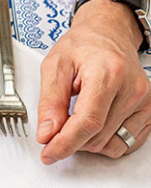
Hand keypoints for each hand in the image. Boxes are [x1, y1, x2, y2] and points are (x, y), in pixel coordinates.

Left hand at [37, 0, 150, 162]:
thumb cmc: (83, 46)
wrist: (108, 34)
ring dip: (88, 142)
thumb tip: (47, 134)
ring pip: (110, 145)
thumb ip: (49, 102)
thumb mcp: (55, 66)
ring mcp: (144, 102)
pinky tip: (96, 124)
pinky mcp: (149, 111)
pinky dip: (106, 141)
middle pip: (97, 137)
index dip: (65, 143)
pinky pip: (126, 144)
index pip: (87, 123)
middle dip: (71, 139)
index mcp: (107, 74)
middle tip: (59, 123)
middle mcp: (131, 89)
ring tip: (78, 118)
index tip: (48, 153)